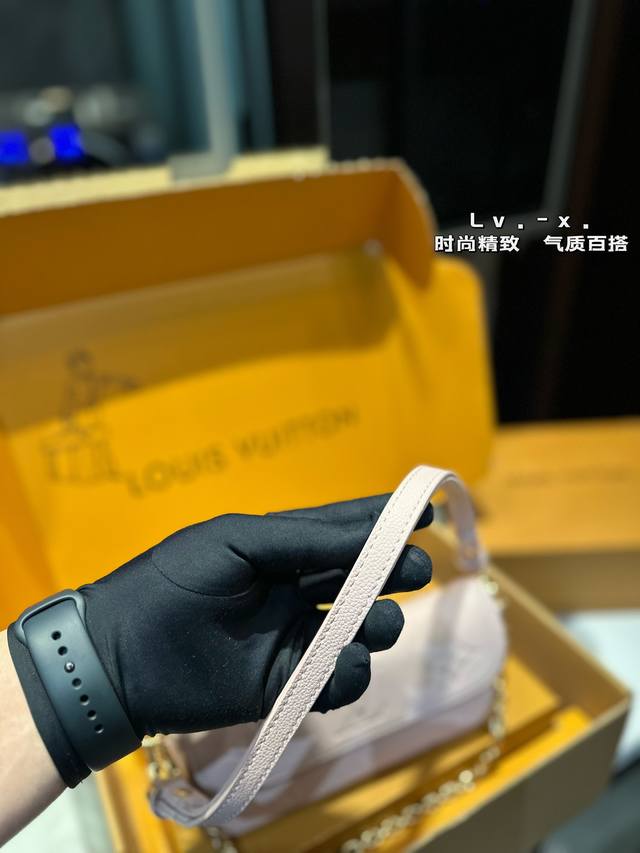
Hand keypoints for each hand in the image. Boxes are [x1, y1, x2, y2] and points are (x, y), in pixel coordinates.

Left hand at [81, 494, 432, 738]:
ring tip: (374, 619)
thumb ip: (302, 538)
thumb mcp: (236, 543)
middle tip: (412, 570)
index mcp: (278, 550)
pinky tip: (345, 660)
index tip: (422, 513)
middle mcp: (292, 591)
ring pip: (358, 630)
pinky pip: (336, 679)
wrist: (120, 658)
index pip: (340, 531)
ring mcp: (292, 639)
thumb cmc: (174, 581)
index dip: (382, 522)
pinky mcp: (286, 686)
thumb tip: (365, 533)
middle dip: (391, 572)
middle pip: (359, 580)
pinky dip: (350, 670)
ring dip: (377, 622)